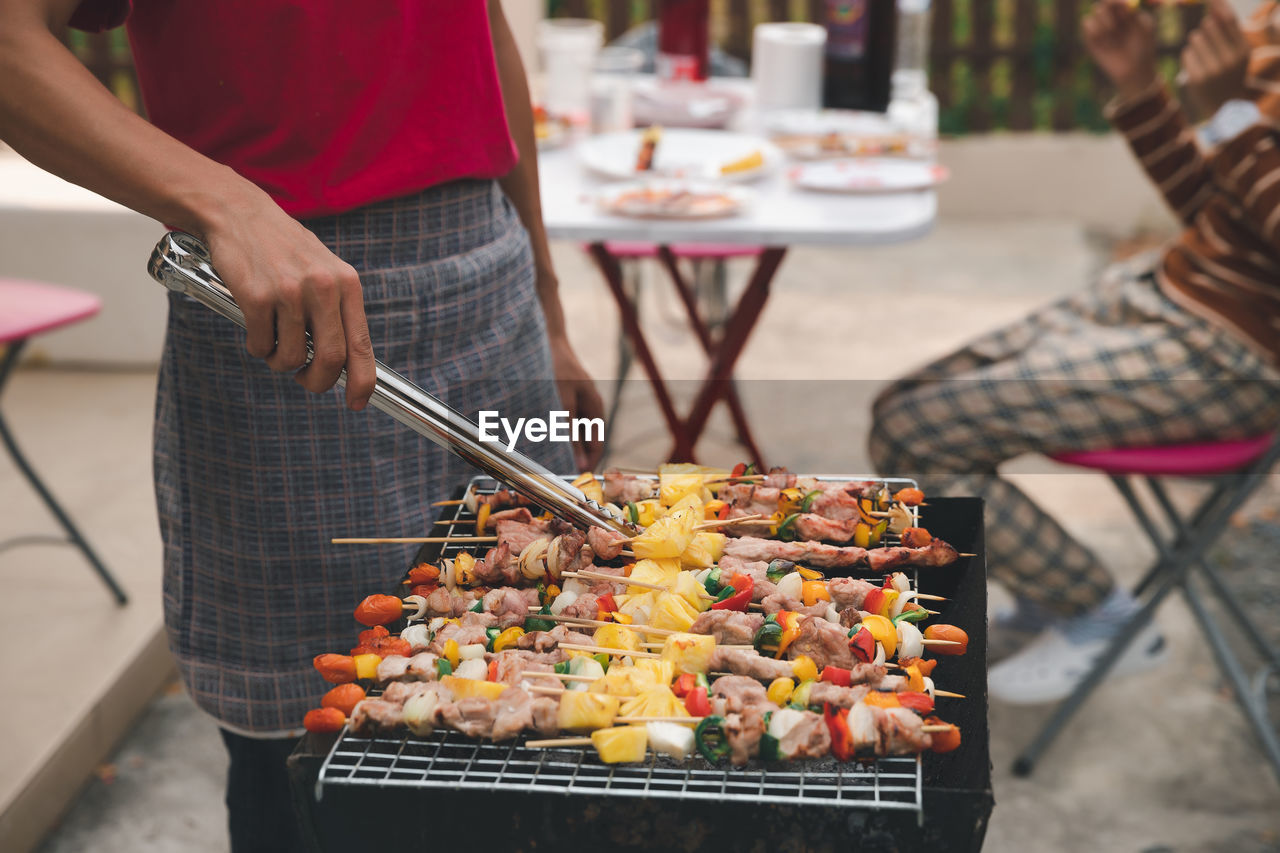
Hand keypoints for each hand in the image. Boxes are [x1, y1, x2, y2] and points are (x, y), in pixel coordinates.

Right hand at [200, 190, 376, 410]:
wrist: (238, 212)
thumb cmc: (284, 248)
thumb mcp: (325, 271)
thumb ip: (337, 311)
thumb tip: (344, 364)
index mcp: (347, 284)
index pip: (362, 345)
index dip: (362, 381)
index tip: (357, 402)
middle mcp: (324, 288)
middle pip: (331, 360)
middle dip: (317, 381)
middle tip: (304, 380)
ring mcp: (291, 292)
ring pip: (292, 357)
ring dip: (280, 362)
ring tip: (274, 343)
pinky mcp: (257, 296)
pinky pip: (261, 346)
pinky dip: (258, 348)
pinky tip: (256, 328)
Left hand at [549, 333, 604, 470]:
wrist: (547, 340)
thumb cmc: (555, 369)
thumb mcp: (562, 403)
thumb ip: (570, 432)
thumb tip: (579, 461)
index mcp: (596, 409)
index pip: (597, 447)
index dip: (586, 465)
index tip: (572, 480)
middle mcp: (591, 407)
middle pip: (586, 441)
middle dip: (573, 456)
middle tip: (555, 472)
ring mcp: (581, 402)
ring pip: (575, 432)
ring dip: (564, 444)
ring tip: (546, 456)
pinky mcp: (568, 398)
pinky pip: (566, 422)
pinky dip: (557, 431)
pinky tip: (542, 436)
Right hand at [1083, 0, 1157, 99]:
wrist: (1134, 70)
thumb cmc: (1144, 48)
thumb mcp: (1145, 28)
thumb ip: (1136, 14)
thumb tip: (1126, 3)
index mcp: (1126, 11)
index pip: (1117, 0)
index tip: (1122, 3)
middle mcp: (1112, 17)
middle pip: (1103, 3)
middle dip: (1109, 7)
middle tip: (1116, 14)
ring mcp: (1100, 27)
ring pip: (1095, 13)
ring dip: (1105, 23)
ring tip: (1114, 36)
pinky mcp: (1090, 38)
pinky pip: (1087, 25)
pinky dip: (1095, 31)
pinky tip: (1105, 43)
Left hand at [1181, 0, 1249, 118]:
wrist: (1224, 106)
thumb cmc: (1230, 73)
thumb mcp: (1237, 53)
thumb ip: (1229, 31)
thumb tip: (1216, 7)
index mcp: (1243, 50)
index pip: (1229, 20)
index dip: (1218, 5)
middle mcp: (1230, 59)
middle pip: (1209, 26)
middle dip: (1205, 28)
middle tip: (1207, 37)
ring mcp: (1214, 70)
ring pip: (1195, 38)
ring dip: (1195, 42)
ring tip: (1204, 54)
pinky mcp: (1197, 78)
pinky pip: (1186, 53)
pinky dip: (1189, 55)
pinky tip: (1196, 65)